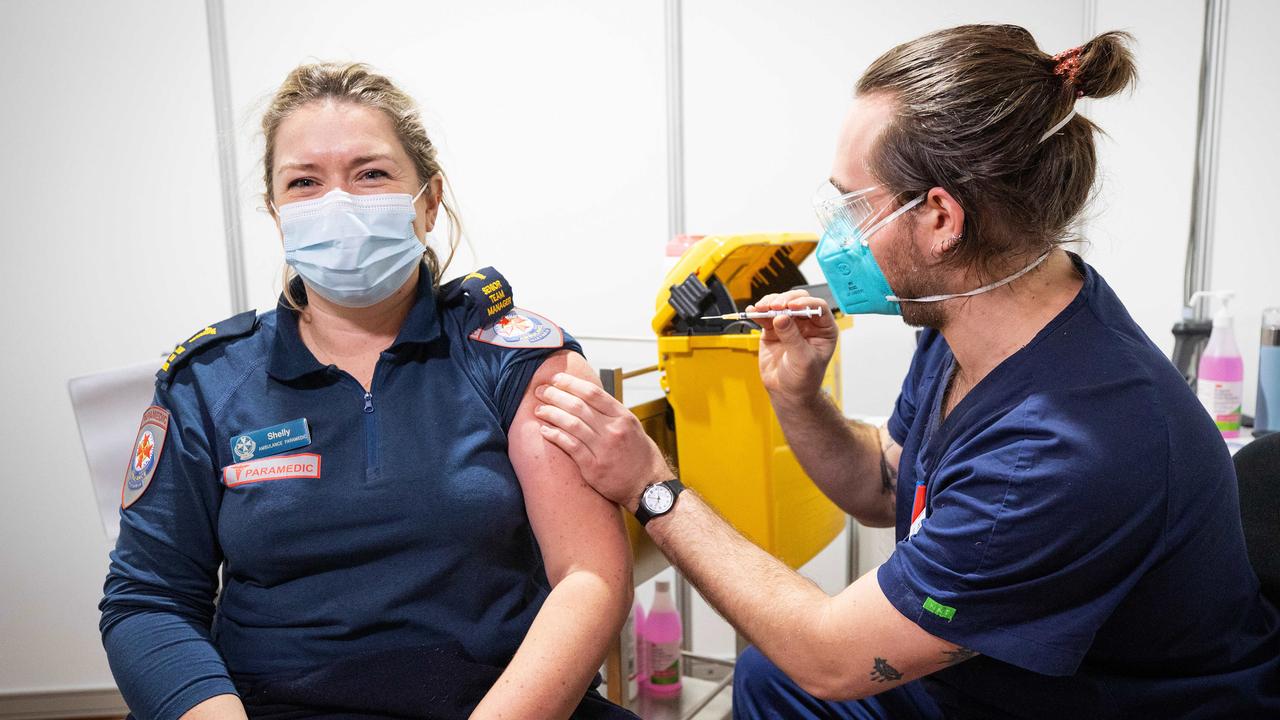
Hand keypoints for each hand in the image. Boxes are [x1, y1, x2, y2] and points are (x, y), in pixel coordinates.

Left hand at [534, 373, 672, 512]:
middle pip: (579, 406)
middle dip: (556, 395)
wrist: (649, 486)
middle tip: (541, 391)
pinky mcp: (594, 468)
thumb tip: (587, 398)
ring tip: (539, 409)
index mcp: (623, 417)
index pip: (593, 393)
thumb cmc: (640, 457)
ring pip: (571, 424)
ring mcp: (603, 449)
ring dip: (552, 414)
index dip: (571, 384)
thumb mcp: (632, 427)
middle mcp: (614, 431)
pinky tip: (545, 430)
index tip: (557, 379)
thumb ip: (611, 413)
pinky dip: (555, 436)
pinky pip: (570, 447)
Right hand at [750, 290, 837, 406]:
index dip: (805, 303)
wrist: (787, 392)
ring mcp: (789, 324)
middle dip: (785, 301)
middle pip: (797, 301)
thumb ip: (792, 338)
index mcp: (823, 328)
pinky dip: (758, 312)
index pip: (817, 307)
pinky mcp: (773, 329)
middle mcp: (807, 323)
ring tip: (760, 308)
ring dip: (770, 303)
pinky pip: (766, 315)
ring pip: (780, 304)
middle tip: (775, 307)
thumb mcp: (802, 359)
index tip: (792, 307)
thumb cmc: (804, 379)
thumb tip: (781, 318)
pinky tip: (753, 311)